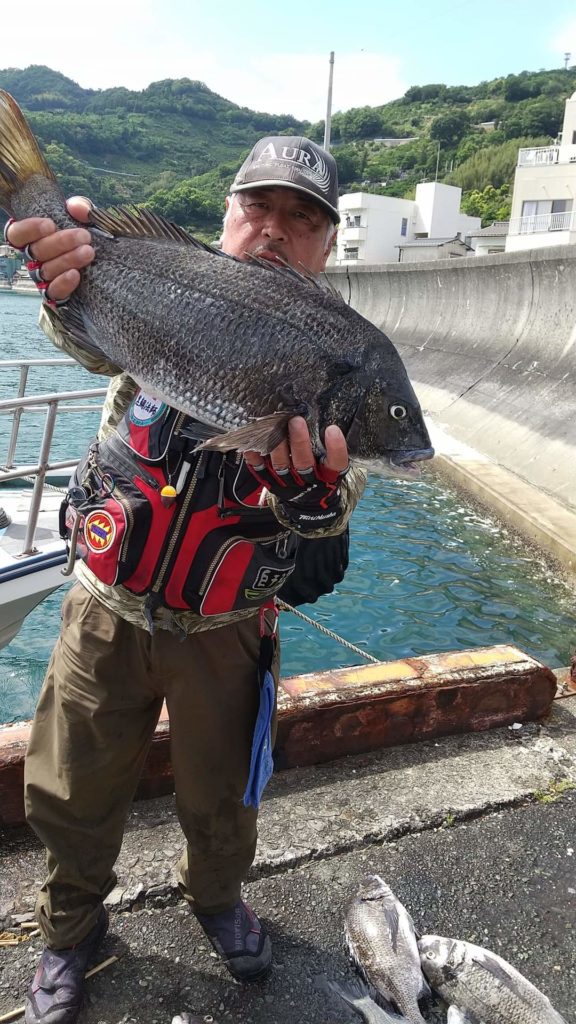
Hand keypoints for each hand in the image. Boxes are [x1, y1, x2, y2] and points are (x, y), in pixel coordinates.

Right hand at [5, 196, 94, 300]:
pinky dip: (63, 283)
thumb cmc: (89, 241)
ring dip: (67, 259)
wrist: (109, 273)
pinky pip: (53, 292)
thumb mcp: (88, 221)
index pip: (17, 234)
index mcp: (36, 239)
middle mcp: (36, 259)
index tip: (50, 224)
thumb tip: (74, 206)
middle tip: (84, 236)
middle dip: (60, 242)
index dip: (29, 229)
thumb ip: (82, 209)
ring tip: (88, 252)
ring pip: (47, 270)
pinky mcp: (57, 295)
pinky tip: (75, 274)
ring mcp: (45, 279)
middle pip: (37, 251)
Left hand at [244, 417, 348, 531]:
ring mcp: (287, 482)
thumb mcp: (331, 466)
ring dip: (277, 446)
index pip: (336, 463)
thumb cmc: (321, 475)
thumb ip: (327, 448)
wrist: (308, 506)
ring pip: (281, 465)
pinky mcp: (270, 481)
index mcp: (328, 475)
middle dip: (299, 442)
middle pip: (304, 462)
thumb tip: (318, 416)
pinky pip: (260, 469)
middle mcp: (308, 480)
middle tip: (296, 420)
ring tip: (274, 426)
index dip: (335, 448)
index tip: (332, 429)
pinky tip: (251, 443)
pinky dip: (254, 456)